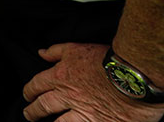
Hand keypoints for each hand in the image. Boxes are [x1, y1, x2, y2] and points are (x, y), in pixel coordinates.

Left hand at [22, 43, 163, 121]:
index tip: (27, 95)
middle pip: (44, 106)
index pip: (37, 85)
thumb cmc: (108, 60)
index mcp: (61, 77)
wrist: (135, 76)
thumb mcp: (77, 48)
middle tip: (28, 114)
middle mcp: (69, 97)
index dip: (29, 91)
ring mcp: (85, 114)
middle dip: (33, 112)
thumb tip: (41, 53)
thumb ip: (57, 51)